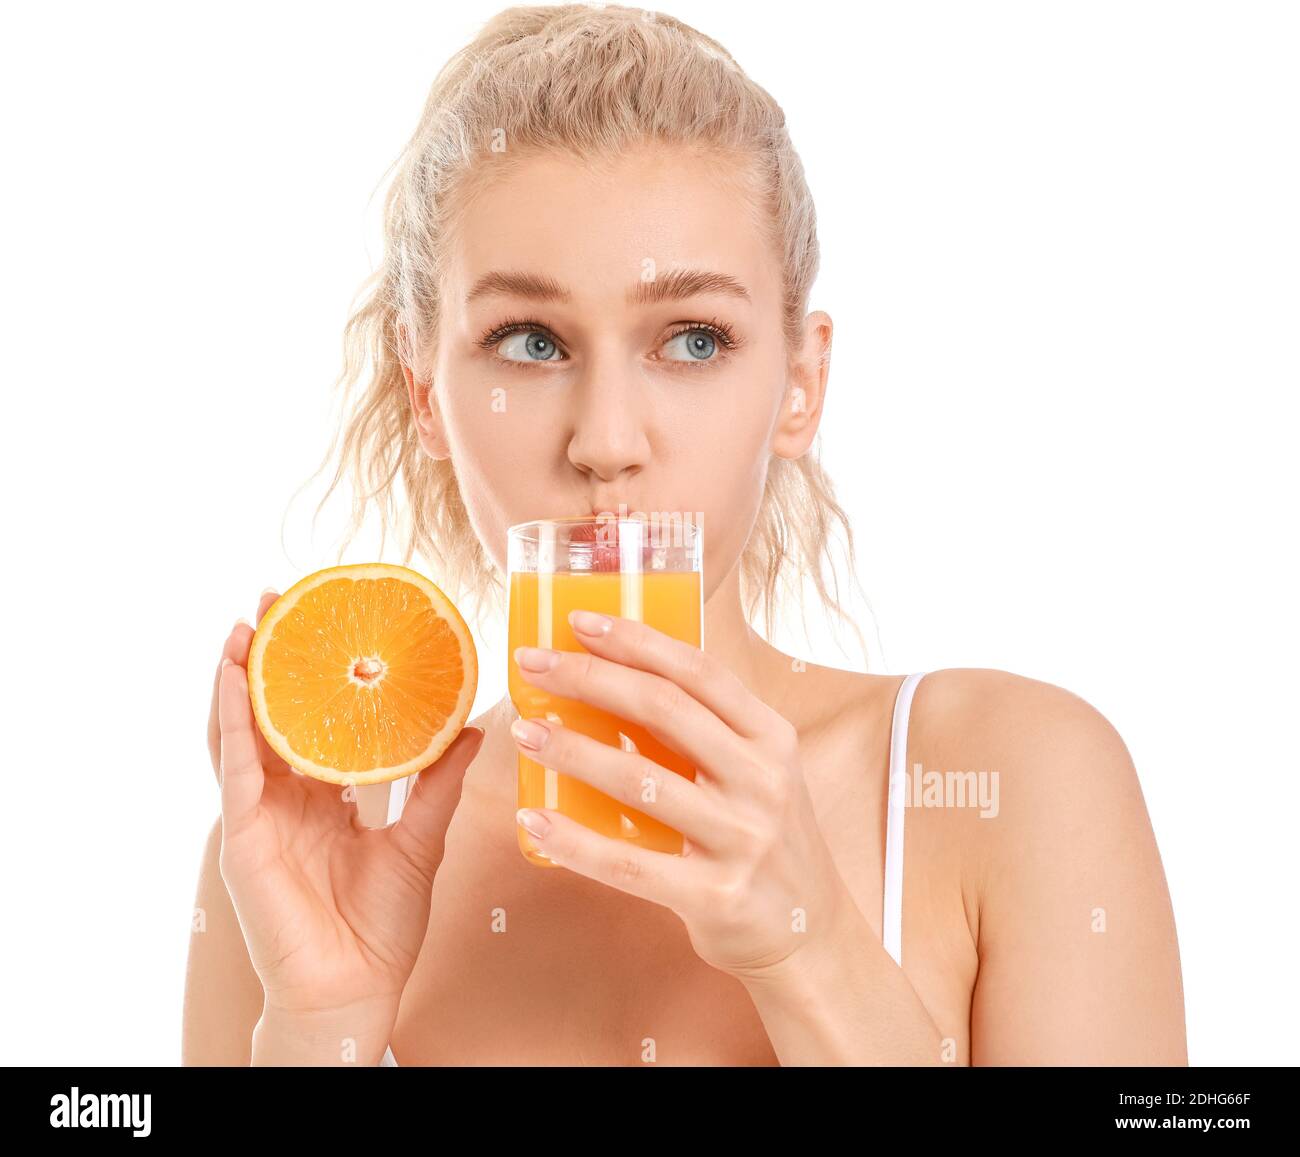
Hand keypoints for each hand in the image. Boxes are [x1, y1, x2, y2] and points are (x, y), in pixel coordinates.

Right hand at [213, 588, 485, 1016]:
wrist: (356, 991)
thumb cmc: (381, 927)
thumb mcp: (420, 839)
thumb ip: (438, 783)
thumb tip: (474, 727)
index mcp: (324, 800)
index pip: (315, 723)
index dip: (315, 676)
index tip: (327, 622)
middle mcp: (287, 800)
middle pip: (273, 715)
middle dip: (271, 659)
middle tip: (277, 599)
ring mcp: (260, 815)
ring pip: (242, 730)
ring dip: (238, 676)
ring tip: (244, 623)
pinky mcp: (244, 834)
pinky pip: (234, 766)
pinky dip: (229, 720)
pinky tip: (230, 679)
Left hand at [509, 611, 855, 982]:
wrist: (809, 934)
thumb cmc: (764, 838)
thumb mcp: (757, 771)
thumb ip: (704, 732)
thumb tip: (611, 682)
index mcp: (771, 737)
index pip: (697, 670)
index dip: (635, 640)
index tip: (578, 621)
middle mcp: (762, 780)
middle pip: (662, 709)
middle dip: (589, 678)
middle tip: (532, 665)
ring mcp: (741, 839)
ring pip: (638, 780)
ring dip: (571, 751)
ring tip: (524, 731)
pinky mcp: (715, 895)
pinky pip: (627, 863)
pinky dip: (574, 840)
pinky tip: (534, 819)